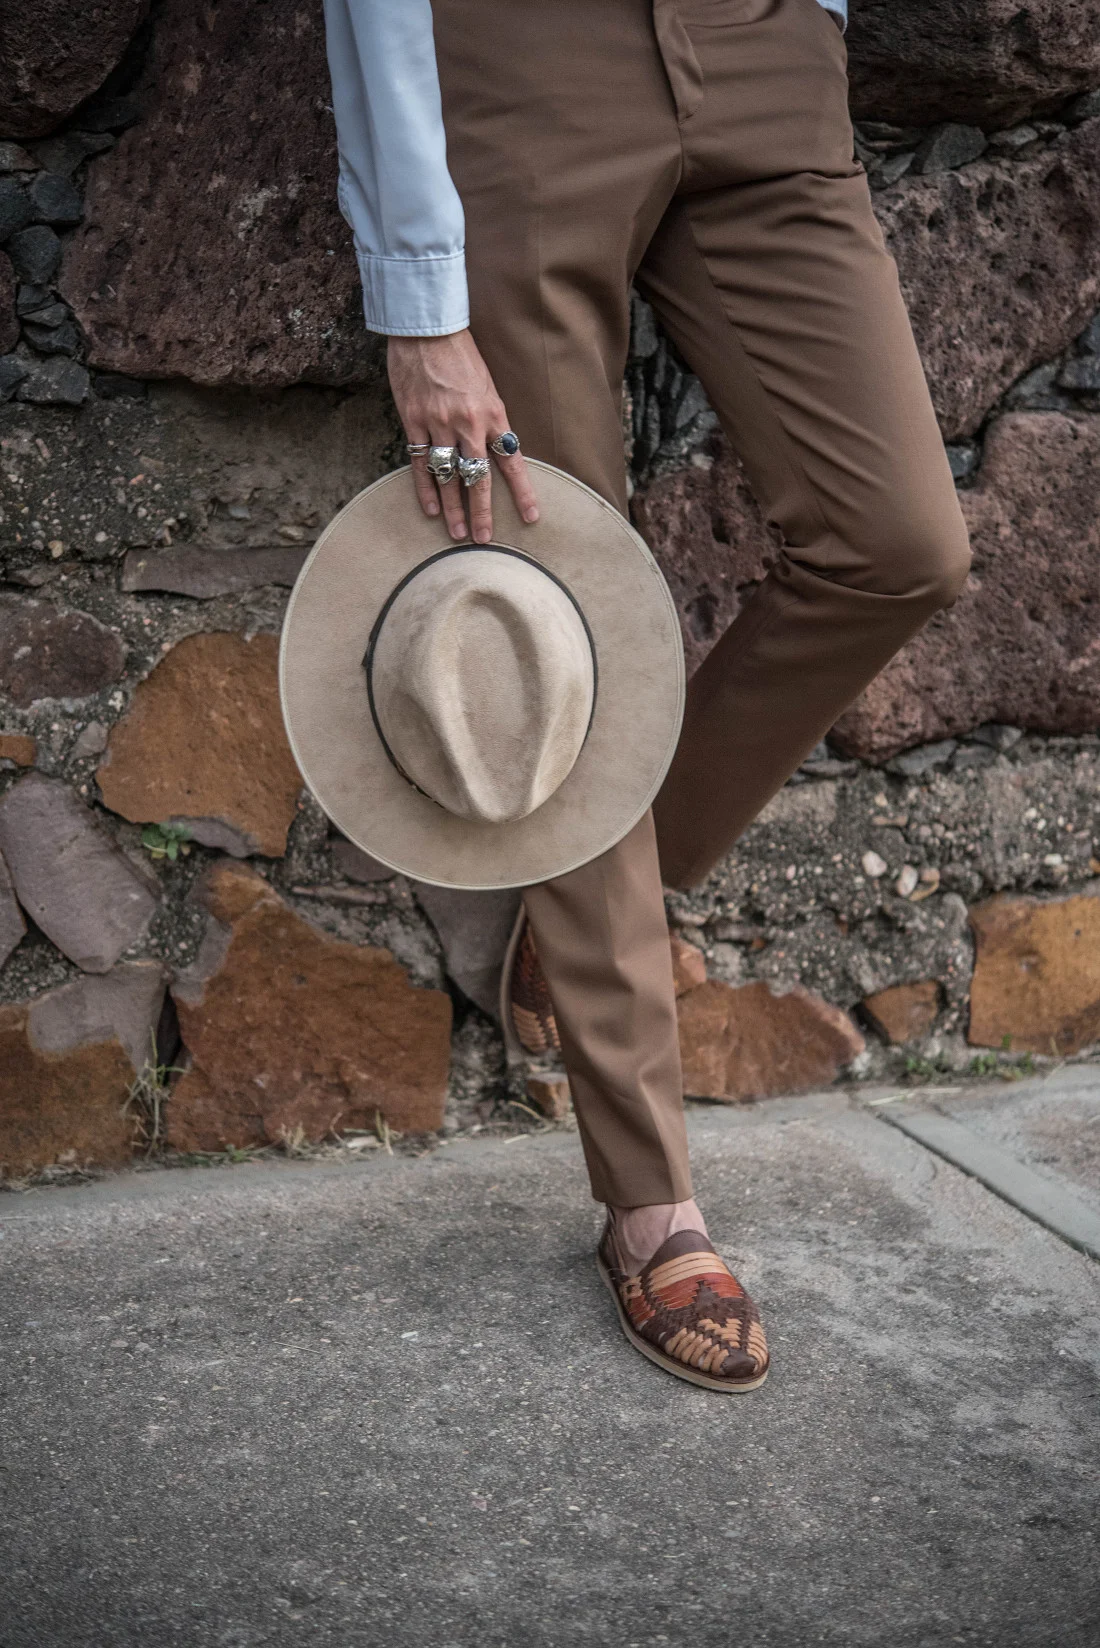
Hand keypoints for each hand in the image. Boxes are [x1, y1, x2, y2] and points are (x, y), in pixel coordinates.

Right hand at [387, 330, 538, 543]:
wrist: (427, 328)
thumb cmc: (460, 354)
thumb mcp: (487, 384)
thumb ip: (490, 417)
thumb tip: (495, 448)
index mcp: (493, 413)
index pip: (512, 460)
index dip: (521, 491)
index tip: (530, 517)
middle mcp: (468, 423)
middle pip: (478, 476)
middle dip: (482, 511)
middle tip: (483, 539)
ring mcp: (439, 423)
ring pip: (449, 475)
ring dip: (453, 507)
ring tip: (457, 533)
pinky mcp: (414, 420)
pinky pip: (421, 461)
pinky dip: (426, 487)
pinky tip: (431, 509)